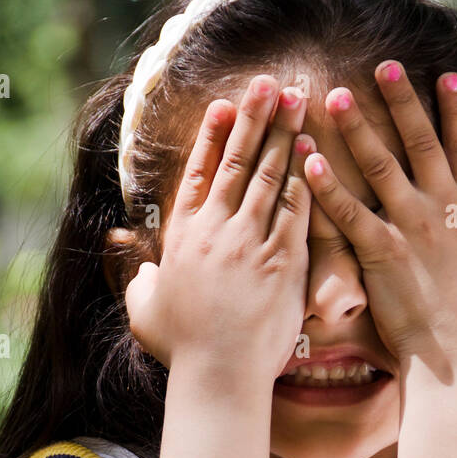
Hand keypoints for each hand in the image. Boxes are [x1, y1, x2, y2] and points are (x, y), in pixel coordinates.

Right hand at [124, 74, 313, 383]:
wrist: (218, 374)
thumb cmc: (182, 351)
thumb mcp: (145, 312)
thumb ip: (143, 285)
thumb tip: (141, 274)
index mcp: (184, 237)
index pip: (200, 173)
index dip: (215, 136)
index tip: (226, 105)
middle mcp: (217, 230)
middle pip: (239, 162)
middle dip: (256, 117)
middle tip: (271, 83)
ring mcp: (251, 242)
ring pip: (271, 175)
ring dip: (286, 133)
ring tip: (300, 98)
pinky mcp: (283, 260)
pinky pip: (297, 208)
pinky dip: (306, 175)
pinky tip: (315, 149)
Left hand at [303, 62, 456, 373]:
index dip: (454, 111)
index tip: (445, 77)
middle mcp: (444, 208)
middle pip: (421, 140)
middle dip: (401, 100)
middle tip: (383, 66)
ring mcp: (412, 226)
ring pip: (381, 164)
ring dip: (356, 127)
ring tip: (334, 97)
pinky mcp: (382, 251)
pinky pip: (348, 211)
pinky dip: (327, 183)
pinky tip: (309, 158)